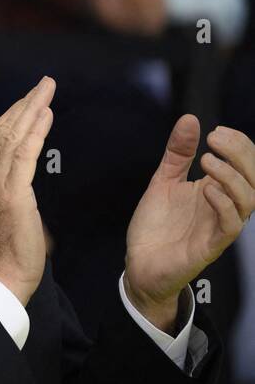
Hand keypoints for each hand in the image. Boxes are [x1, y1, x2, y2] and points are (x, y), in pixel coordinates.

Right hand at [0, 77, 55, 305]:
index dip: (8, 117)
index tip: (27, 100)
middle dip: (22, 105)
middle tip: (43, 84)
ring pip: (11, 137)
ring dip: (31, 110)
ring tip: (47, 90)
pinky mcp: (11, 194)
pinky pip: (24, 153)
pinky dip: (35, 131)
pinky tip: (46, 114)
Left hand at [124, 117, 254, 331]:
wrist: (140, 264)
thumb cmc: (156, 226)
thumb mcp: (164, 181)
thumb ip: (178, 153)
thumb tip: (190, 119)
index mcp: (217, 190)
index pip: (245, 164)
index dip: (240, 145)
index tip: (217, 131)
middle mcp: (224, 207)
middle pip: (254, 179)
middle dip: (241, 155)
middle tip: (216, 139)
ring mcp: (219, 227)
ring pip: (248, 201)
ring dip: (232, 177)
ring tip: (207, 161)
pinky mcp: (210, 246)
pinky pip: (230, 226)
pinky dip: (223, 204)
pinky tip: (206, 190)